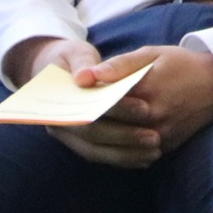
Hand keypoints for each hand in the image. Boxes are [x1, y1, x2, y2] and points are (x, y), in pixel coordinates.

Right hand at [3, 37, 159, 168]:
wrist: (61, 72)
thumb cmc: (74, 60)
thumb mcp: (77, 54)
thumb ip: (83, 62)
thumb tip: (84, 77)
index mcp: (57, 103)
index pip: (88, 112)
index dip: (116, 111)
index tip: (144, 108)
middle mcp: (60, 126)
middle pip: (94, 137)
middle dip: (125, 137)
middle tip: (155, 137)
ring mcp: (71, 138)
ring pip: (98, 152)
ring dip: (126, 154)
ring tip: (155, 151)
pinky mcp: (82, 144)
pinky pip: (102, 155)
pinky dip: (123, 158)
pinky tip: (145, 158)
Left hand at [56, 46, 212, 165]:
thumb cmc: (181, 64)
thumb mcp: (151, 54)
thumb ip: (118, 65)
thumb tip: (86, 77)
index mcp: (148, 90)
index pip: (105, 103)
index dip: (83, 104)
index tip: (68, 101)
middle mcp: (155, 116)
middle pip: (107, 129)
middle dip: (83, 125)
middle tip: (64, 120)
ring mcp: (161, 135)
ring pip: (117, 147)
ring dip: (96, 141)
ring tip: (79, 131)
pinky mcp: (167, 147)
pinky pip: (133, 156)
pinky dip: (115, 150)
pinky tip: (103, 141)